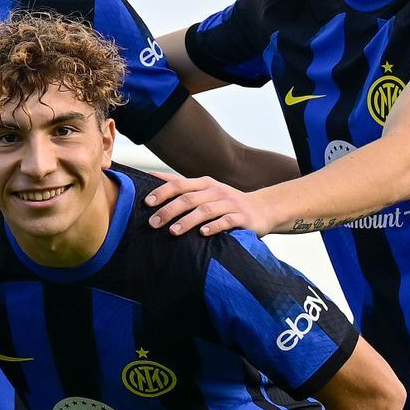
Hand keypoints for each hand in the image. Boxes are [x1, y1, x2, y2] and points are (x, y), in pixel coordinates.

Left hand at [145, 173, 268, 237]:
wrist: (263, 209)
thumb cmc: (225, 202)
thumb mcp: (205, 191)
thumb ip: (181, 187)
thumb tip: (150, 176)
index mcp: (204, 184)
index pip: (179, 184)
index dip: (162, 192)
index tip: (146, 202)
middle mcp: (216, 191)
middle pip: (189, 199)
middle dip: (169, 210)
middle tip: (153, 223)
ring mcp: (230, 204)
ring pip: (206, 210)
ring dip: (187, 221)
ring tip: (173, 231)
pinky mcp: (243, 218)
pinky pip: (227, 222)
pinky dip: (214, 227)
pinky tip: (203, 233)